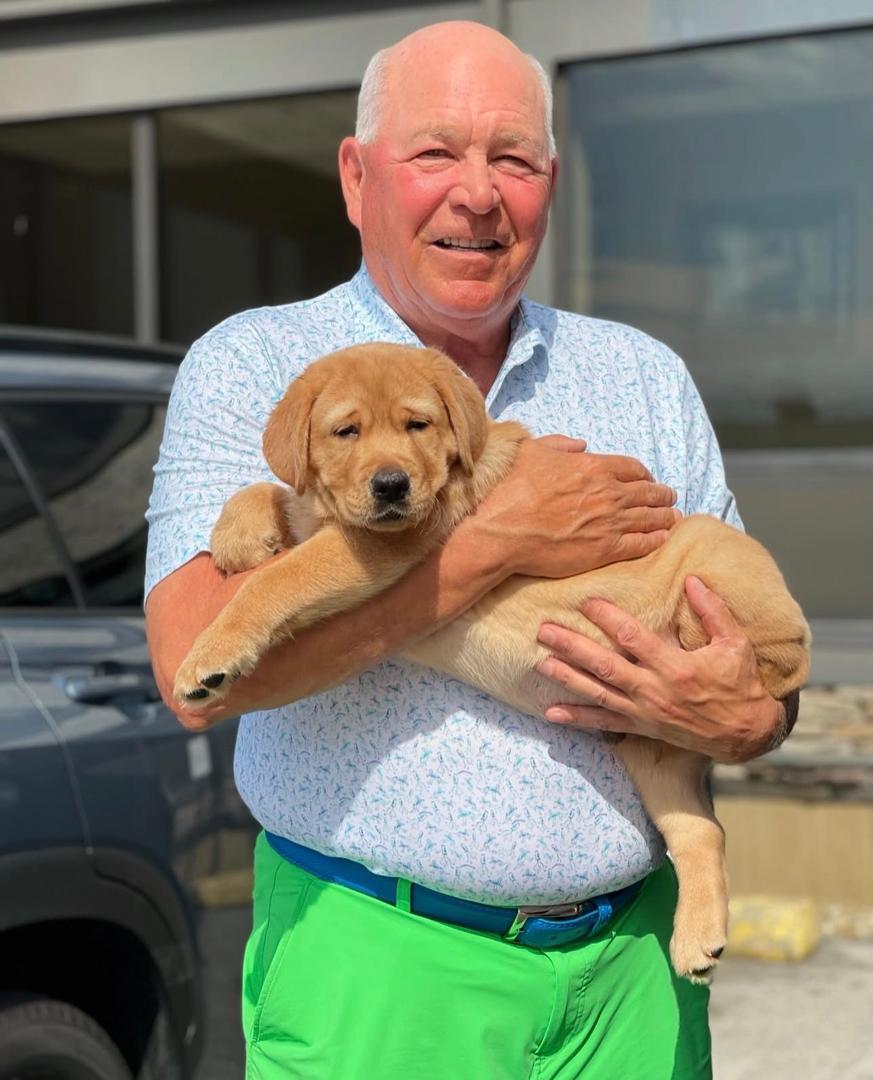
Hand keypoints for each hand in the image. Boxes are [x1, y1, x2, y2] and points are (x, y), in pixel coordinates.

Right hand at [474, 435, 678, 578]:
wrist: (501, 529)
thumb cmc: (510, 489)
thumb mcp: (531, 450)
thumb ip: (559, 444)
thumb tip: (581, 444)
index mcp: (593, 466)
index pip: (633, 468)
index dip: (645, 474)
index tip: (648, 479)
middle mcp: (608, 493)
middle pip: (648, 492)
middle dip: (662, 494)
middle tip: (669, 497)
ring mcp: (609, 523)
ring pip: (650, 518)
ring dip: (665, 517)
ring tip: (672, 518)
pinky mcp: (605, 550)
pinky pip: (641, 544)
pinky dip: (655, 540)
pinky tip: (662, 539)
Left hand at [535, 575, 785, 763]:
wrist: (746, 733)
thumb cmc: (741, 684)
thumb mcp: (736, 643)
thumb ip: (713, 611)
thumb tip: (692, 579)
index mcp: (676, 667)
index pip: (633, 638)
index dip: (607, 618)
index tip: (586, 601)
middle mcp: (654, 690)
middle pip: (605, 666)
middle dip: (572, 647)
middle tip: (544, 631)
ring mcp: (645, 711)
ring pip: (598, 693)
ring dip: (567, 679)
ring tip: (540, 664)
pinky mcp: (642, 727)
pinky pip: (604, 723)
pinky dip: (578, 719)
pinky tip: (552, 713)